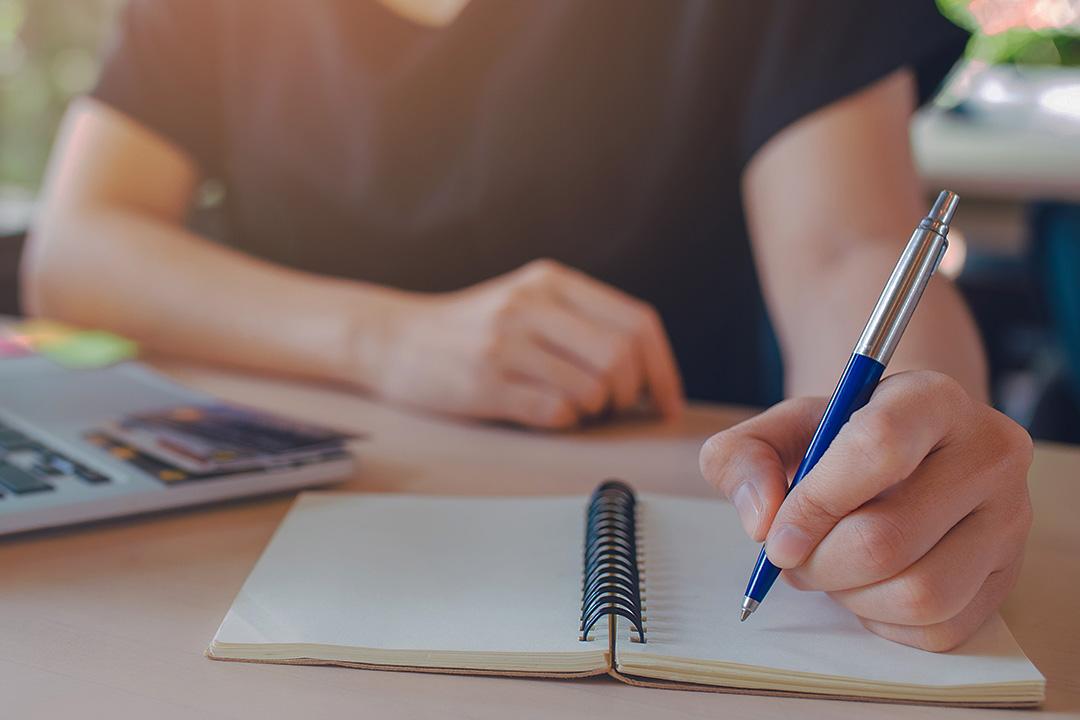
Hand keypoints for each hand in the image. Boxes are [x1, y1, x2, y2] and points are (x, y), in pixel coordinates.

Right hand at [367, 259, 683, 428]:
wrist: (394, 339)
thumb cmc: (471, 329)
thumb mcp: (527, 301)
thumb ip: (581, 322)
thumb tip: (648, 372)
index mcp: (551, 281)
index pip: (637, 322)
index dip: (663, 369)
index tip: (666, 402)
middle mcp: (530, 305)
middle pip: (621, 357)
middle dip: (629, 394)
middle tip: (614, 408)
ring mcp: (505, 343)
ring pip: (591, 390)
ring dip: (593, 411)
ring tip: (573, 407)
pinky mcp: (485, 383)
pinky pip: (554, 413)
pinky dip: (563, 422)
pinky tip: (546, 412)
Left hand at [699, 371, 1033, 650]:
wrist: (902, 458)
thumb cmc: (836, 445)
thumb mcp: (778, 430)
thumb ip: (742, 458)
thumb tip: (761, 521)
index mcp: (931, 399)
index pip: (877, 448)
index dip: (814, 504)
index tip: (775, 537)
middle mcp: (987, 453)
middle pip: (889, 538)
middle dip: (819, 564)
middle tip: (793, 558)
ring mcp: (1009, 518)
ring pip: (919, 594)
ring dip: (851, 597)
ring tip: (830, 570)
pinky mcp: (1010, 575)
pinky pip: (939, 628)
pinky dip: (884, 620)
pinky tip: (867, 586)